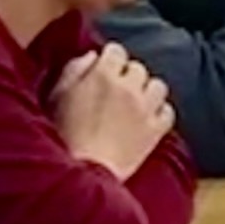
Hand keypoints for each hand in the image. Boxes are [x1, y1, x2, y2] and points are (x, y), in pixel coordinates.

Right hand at [51, 47, 175, 177]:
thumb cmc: (63, 136)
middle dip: (127, 76)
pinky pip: (168, 111)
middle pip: (137, 68)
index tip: (105, 70)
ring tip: (136, 104)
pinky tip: (147, 120)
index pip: (116, 51)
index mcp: (102, 75)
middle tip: (116, 92)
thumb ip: (74, 69)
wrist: (82, 172)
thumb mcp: (57, 96)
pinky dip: (160, 113)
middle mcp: (128, 87)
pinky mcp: (155, 130)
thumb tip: (92, 56)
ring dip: (147, 91)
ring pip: (157, 86)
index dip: (110, 60)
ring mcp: (145, 108)